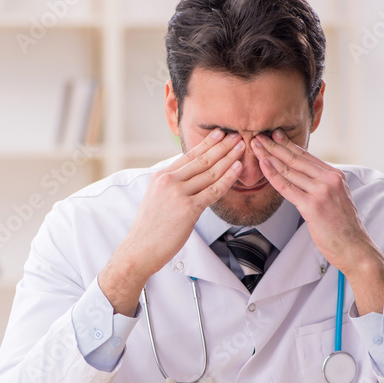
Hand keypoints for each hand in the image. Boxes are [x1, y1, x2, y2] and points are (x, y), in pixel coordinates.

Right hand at [99, 128, 244, 315]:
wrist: (141, 248)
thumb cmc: (150, 228)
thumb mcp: (156, 198)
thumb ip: (171, 185)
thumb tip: (189, 178)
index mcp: (161, 176)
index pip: (189, 155)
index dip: (207, 143)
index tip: (220, 134)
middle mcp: (169, 181)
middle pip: (202, 159)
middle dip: (222, 146)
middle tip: (236, 135)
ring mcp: (178, 194)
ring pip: (210, 172)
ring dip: (228, 158)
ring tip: (242, 147)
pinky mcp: (188, 209)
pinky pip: (214, 190)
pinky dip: (228, 177)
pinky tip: (238, 168)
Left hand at [251, 129, 383, 313]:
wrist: (354, 247)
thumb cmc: (343, 226)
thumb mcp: (337, 197)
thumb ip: (322, 184)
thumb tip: (304, 175)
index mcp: (336, 175)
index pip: (307, 156)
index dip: (288, 144)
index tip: (274, 135)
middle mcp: (330, 180)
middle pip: (296, 159)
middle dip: (275, 146)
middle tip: (259, 135)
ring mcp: (322, 192)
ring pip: (289, 170)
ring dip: (269, 156)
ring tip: (255, 146)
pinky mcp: (313, 206)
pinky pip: (287, 188)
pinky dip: (273, 175)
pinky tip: (263, 165)